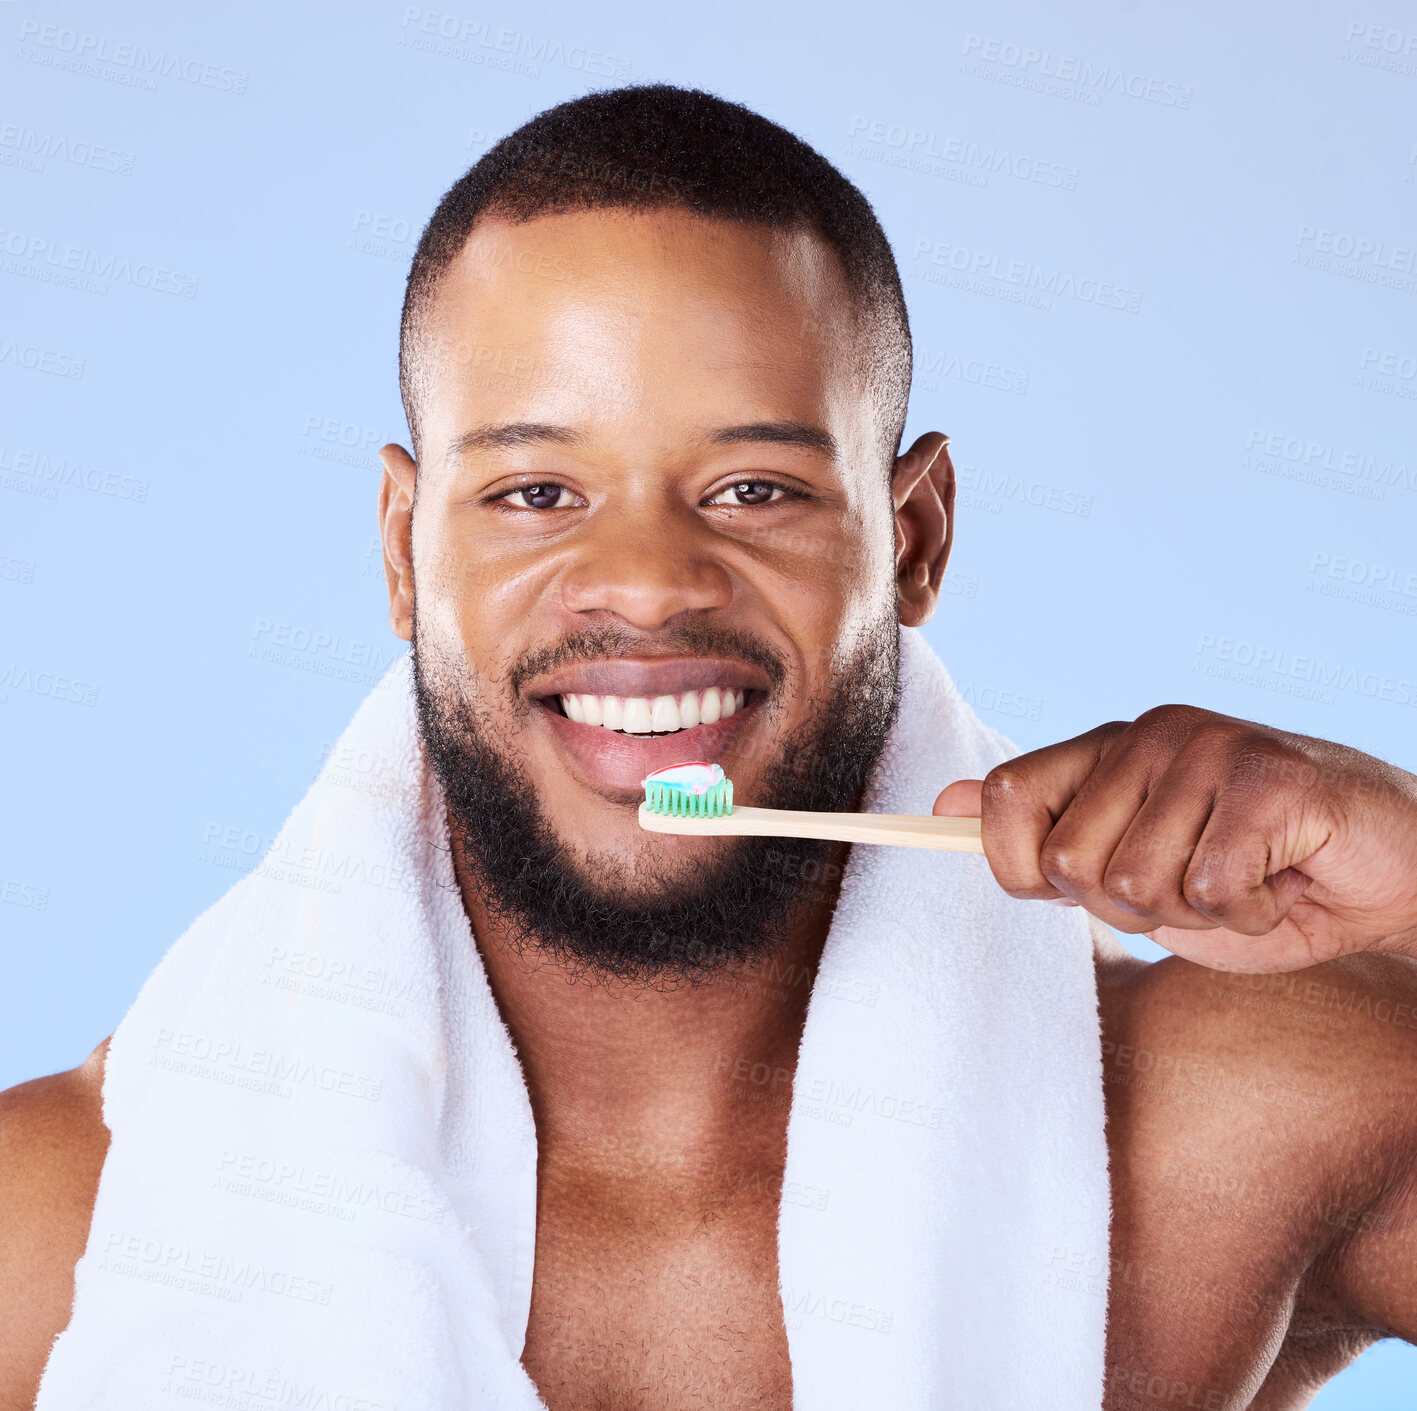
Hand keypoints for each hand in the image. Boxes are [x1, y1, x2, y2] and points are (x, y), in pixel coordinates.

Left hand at [933, 705, 1416, 971]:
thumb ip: (1045, 835)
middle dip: (1127, 910)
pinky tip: (1280, 882)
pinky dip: (1248, 916)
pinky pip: (1211, 890)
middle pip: (1068, 861)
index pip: (1006, 796)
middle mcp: (1151, 734)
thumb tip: (944, 803)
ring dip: (1193, 917)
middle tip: (1191, 890)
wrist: (1387, 880)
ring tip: (1240, 883)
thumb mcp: (1133, 868)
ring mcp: (1212, 747)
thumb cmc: (1252, 879)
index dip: (1016, 866)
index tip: (1067, 892)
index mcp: (1108, 749)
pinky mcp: (1272, 778)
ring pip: (1137, 882)